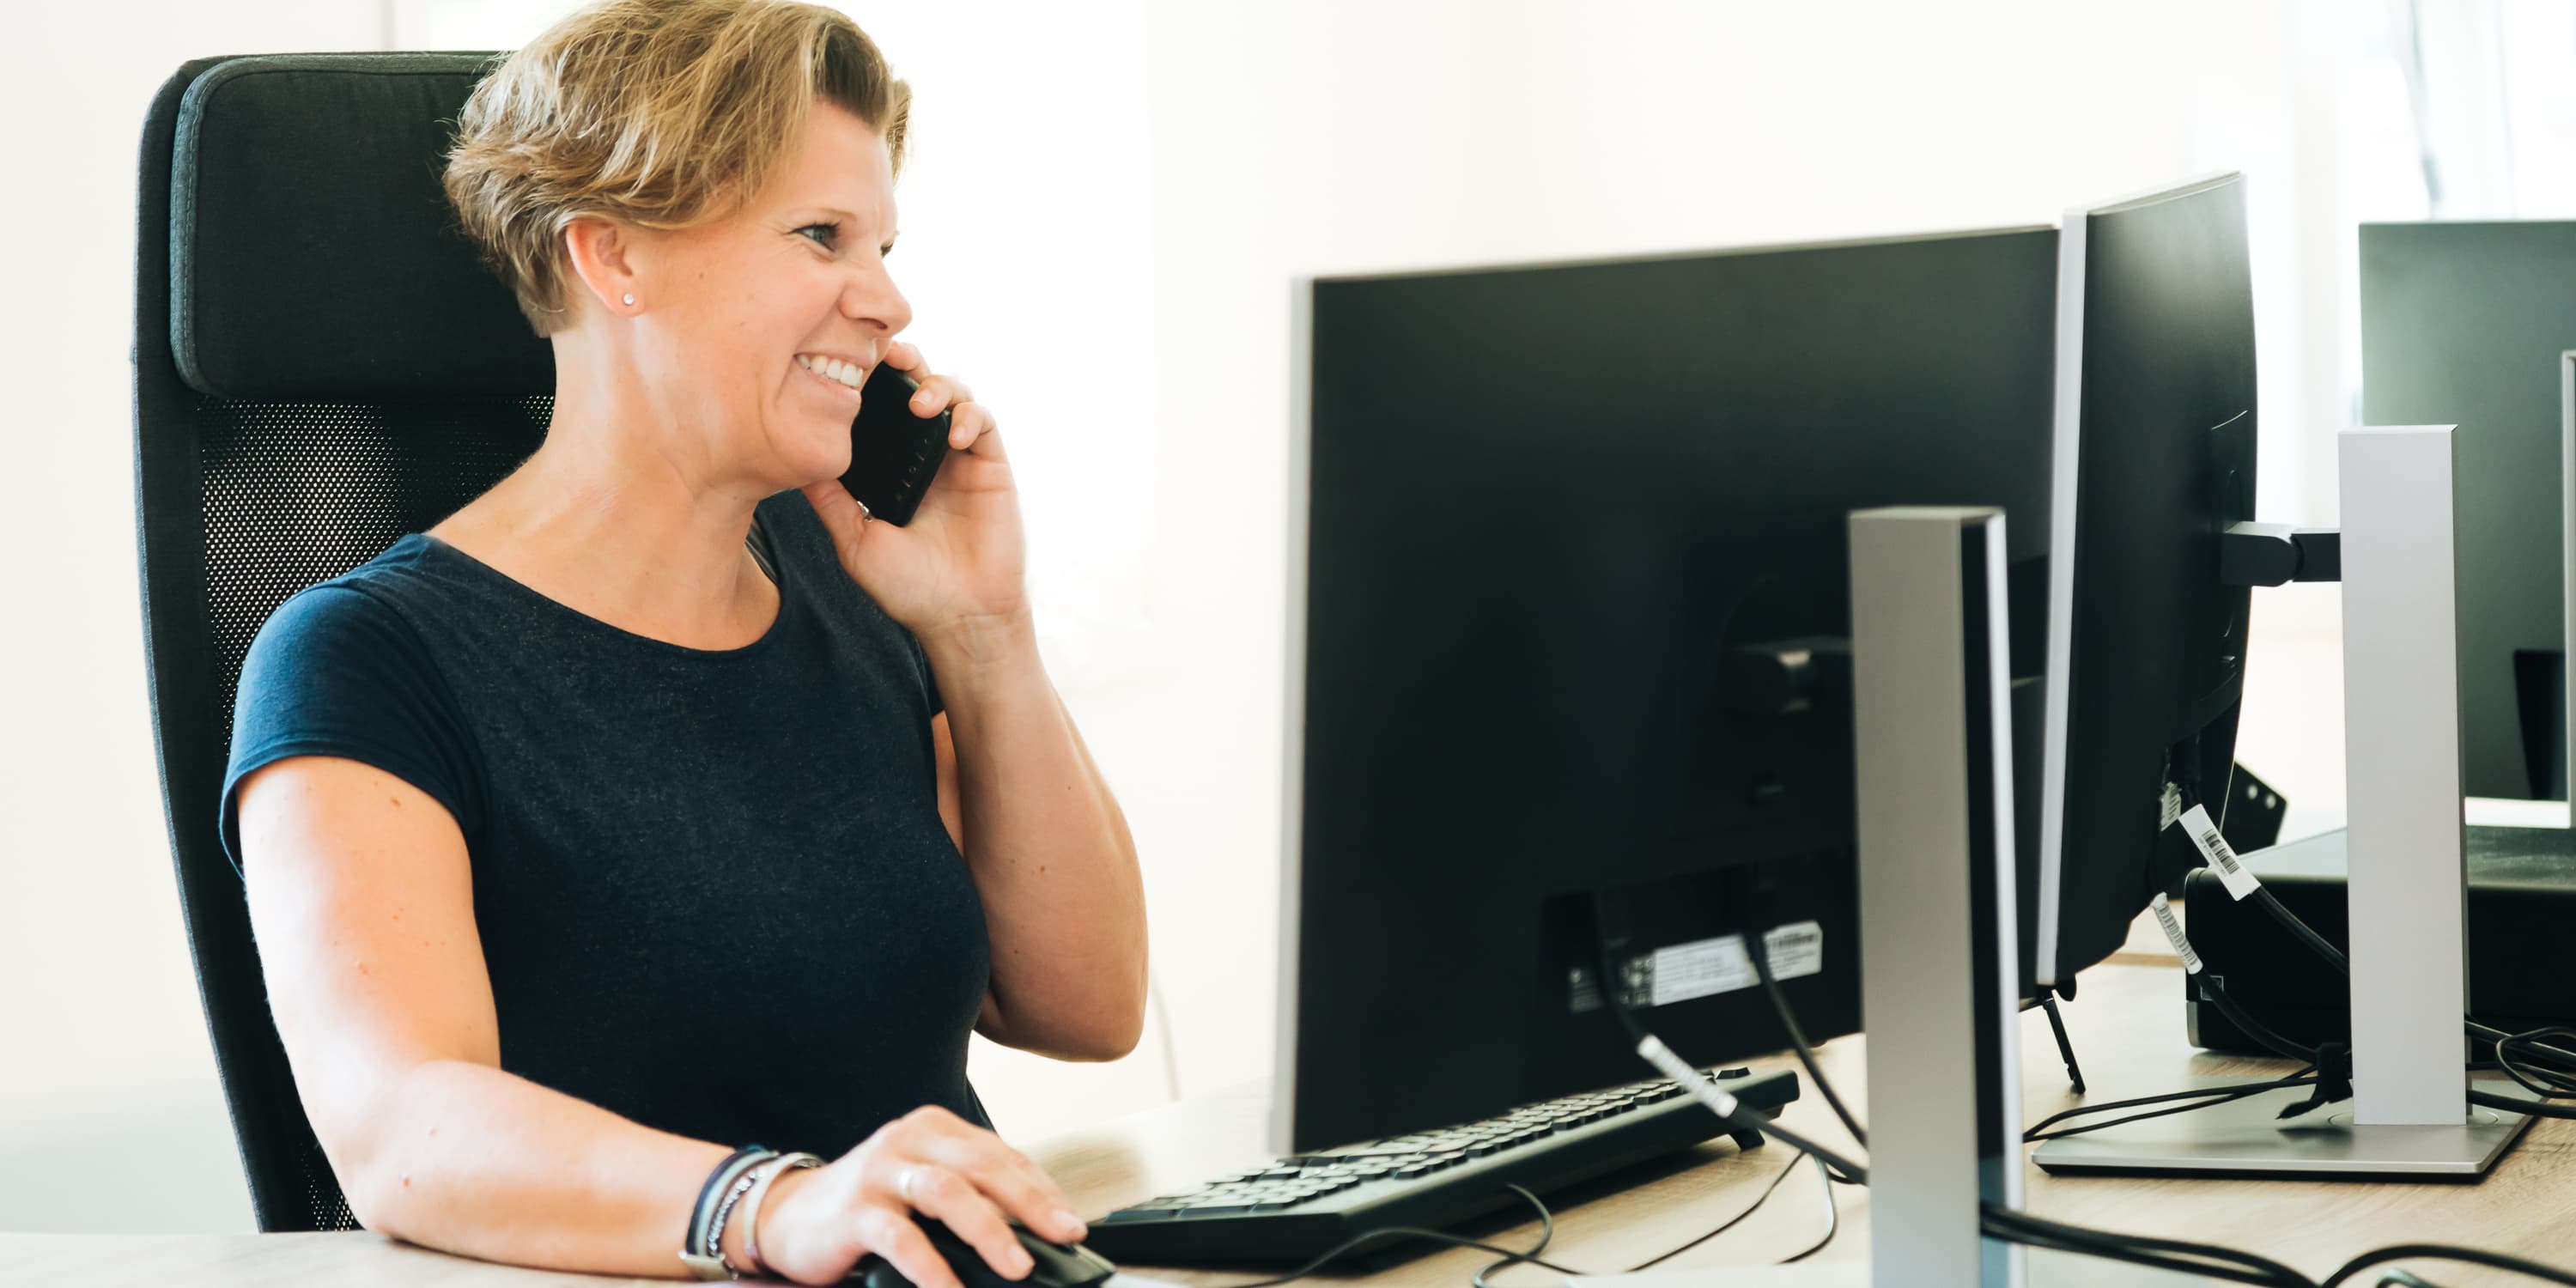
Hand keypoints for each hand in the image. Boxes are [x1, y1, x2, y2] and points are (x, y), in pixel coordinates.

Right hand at [752, 1105, 1088, 1287]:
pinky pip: (901, 1237)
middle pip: (983, 1166)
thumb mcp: (921, 1188)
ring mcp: (880, 1172)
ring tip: (1018, 1266)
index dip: (1042, 1191)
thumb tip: (1033, 1234)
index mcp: (934, 1129)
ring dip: (989, 1231)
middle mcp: (909, 1140)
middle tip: (1064, 1236)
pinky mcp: (855, 1210)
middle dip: (1031, 1204)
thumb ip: (969, 1198)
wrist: (785, 1215)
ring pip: (947, 1192)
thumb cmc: (867, 1206)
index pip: (1001, 1155)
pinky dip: (932, 1267)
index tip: (1072, 1224)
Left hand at [801, 342, 1028, 643]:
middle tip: (887, 354)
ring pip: (954, 394)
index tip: (847, 365)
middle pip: (917, 387)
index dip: (869, 382)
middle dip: (904, 363)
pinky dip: (969, 416)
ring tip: (920, 404)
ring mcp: (960, 459)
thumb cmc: (909, 588)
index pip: (880, 411)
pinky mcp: (991, 466)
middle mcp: (925, 457)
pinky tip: (953, 434)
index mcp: (893, 469)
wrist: (960, 617)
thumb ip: (829, 501)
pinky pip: (984, 422)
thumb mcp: (855, 542)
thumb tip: (790, 462)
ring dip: (937, 386)